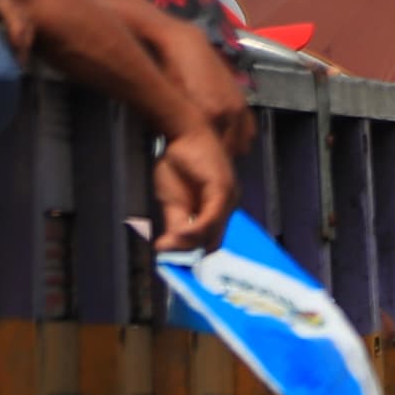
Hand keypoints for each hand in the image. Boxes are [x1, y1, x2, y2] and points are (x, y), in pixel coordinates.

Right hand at [150, 121, 235, 252]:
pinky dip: (196, 229)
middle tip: (168, 257)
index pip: (211, 241)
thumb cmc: (179, 161)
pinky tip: (179, 235)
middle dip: (190, 252)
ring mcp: (228, 198)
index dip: (194, 252)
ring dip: (189, 243)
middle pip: (212, 241)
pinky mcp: (222, 189)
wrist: (183, 130)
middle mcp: (228, 206)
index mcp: (218, 209)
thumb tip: (166, 248)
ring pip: (212, 232)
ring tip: (167, 248)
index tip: (176, 264)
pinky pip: (212, 217)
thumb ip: (176, 223)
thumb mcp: (172, 199)